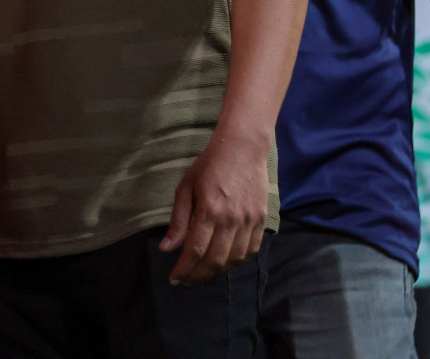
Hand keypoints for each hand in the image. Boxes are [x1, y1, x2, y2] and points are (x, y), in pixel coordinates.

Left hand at [159, 133, 269, 285]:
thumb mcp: (185, 188)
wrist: (242, 149)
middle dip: (198, 276)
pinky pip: (252, 250)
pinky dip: (238, 262)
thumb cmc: (208, 166)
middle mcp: (232, 220)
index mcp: (210, 211)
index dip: (184, 269)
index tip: (174, 279)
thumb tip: (167, 248)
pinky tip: (225, 264)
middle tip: (186, 281)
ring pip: (235, 259)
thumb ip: (179, 221)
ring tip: (203, 274)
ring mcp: (250, 221)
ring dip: (218, 272)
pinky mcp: (262, 220)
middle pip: (215, 260)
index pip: (194, 251)